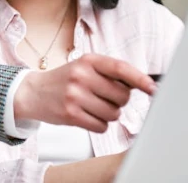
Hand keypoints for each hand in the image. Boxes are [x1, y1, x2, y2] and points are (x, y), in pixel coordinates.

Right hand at [14, 54, 155, 132]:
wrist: (33, 92)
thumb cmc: (65, 80)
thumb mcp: (84, 67)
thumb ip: (109, 72)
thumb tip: (143, 83)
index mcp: (88, 60)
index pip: (121, 68)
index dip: (140, 79)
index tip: (153, 88)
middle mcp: (81, 76)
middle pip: (122, 96)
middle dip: (119, 100)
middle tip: (105, 97)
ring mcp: (75, 96)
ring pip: (113, 113)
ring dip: (108, 114)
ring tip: (93, 106)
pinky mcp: (71, 115)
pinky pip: (101, 126)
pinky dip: (99, 124)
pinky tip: (86, 116)